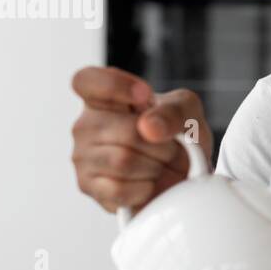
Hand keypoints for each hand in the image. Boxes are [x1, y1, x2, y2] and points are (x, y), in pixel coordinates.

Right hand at [70, 67, 211, 214]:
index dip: (115, 86)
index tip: (145, 96)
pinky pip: (119, 189)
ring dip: (155, 167)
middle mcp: (86, 125)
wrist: (182, 175)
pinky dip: (144, 189)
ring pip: (123, 161)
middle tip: (169, 148)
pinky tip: (147, 183)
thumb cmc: (177, 136)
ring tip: (158, 165)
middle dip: (160, 145)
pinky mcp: (88, 187)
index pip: (86, 81)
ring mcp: (82, 157)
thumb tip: (148, 127)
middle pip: (126, 132)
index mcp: (103, 98)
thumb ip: (173, 111)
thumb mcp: (187, 111)